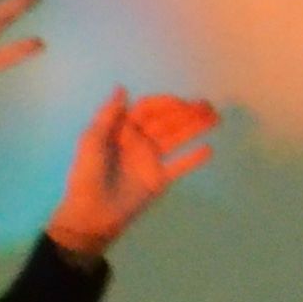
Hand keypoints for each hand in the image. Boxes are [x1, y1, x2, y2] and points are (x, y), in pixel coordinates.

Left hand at [44, 90, 221, 259]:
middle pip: (167, 121)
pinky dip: (193, 159)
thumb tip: (122, 88)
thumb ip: (108, 115)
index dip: (165, 103)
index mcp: (122, 129)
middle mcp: (139, 141)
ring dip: (195, 128)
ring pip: (176, 139)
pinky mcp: (159, 180)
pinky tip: (208, 150)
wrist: (92, 213)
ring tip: (215, 119)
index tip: (181, 103)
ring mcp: (150, 160)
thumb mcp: (92, 140)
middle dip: (187, 113)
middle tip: (208, 106)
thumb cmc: (87, 174)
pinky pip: (179, 166)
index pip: (149, 109)